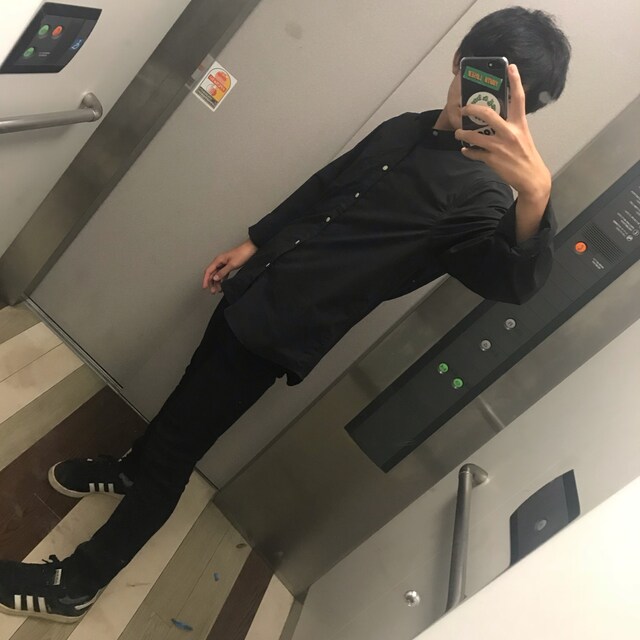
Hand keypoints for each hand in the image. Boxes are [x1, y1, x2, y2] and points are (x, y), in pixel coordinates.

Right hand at [202, 239, 257, 293]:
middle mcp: (219, 261)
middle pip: (212, 273)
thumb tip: (215, 278)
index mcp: (218, 260)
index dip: (205, 280)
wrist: (250, 249)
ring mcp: (224, 263)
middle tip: (213, 291)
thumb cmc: (242, 254)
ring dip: (217, 282)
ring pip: (217, 274)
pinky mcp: (229, 265)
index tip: (205, 287)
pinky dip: (222, 279)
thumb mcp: (232, 265)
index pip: (208, 271)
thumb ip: (223, 272)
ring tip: (218, 290)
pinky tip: (223, 284)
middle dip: (211, 283)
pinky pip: (223, 273)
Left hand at [454, 64, 550, 200]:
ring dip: (463, 134)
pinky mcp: (493, 159)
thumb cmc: (526, 155)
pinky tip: (465, 150)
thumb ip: (511, 126)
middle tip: (464, 108)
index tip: (510, 67)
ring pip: (475, 136)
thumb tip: (497, 118)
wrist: (531, 177)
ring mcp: (500, 146)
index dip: (515, 81)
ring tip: (458, 133)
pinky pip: (474, 153)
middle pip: (488, 114)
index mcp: (519, 124)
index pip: (518, 99)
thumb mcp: (523, 135)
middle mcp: (510, 132)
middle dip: (472, 109)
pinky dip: (468, 152)